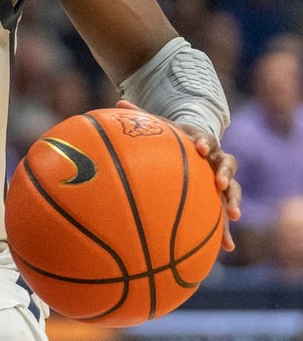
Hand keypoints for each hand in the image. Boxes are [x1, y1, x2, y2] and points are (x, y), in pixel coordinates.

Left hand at [116, 99, 241, 250]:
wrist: (194, 146)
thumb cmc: (172, 137)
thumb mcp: (160, 125)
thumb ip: (142, 116)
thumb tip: (118, 102)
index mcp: (201, 141)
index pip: (207, 139)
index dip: (204, 142)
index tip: (199, 147)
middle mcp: (215, 159)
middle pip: (227, 164)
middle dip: (224, 173)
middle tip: (220, 182)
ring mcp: (220, 179)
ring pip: (232, 189)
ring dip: (233, 201)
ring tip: (233, 215)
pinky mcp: (219, 198)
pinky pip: (223, 215)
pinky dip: (225, 231)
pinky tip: (226, 248)